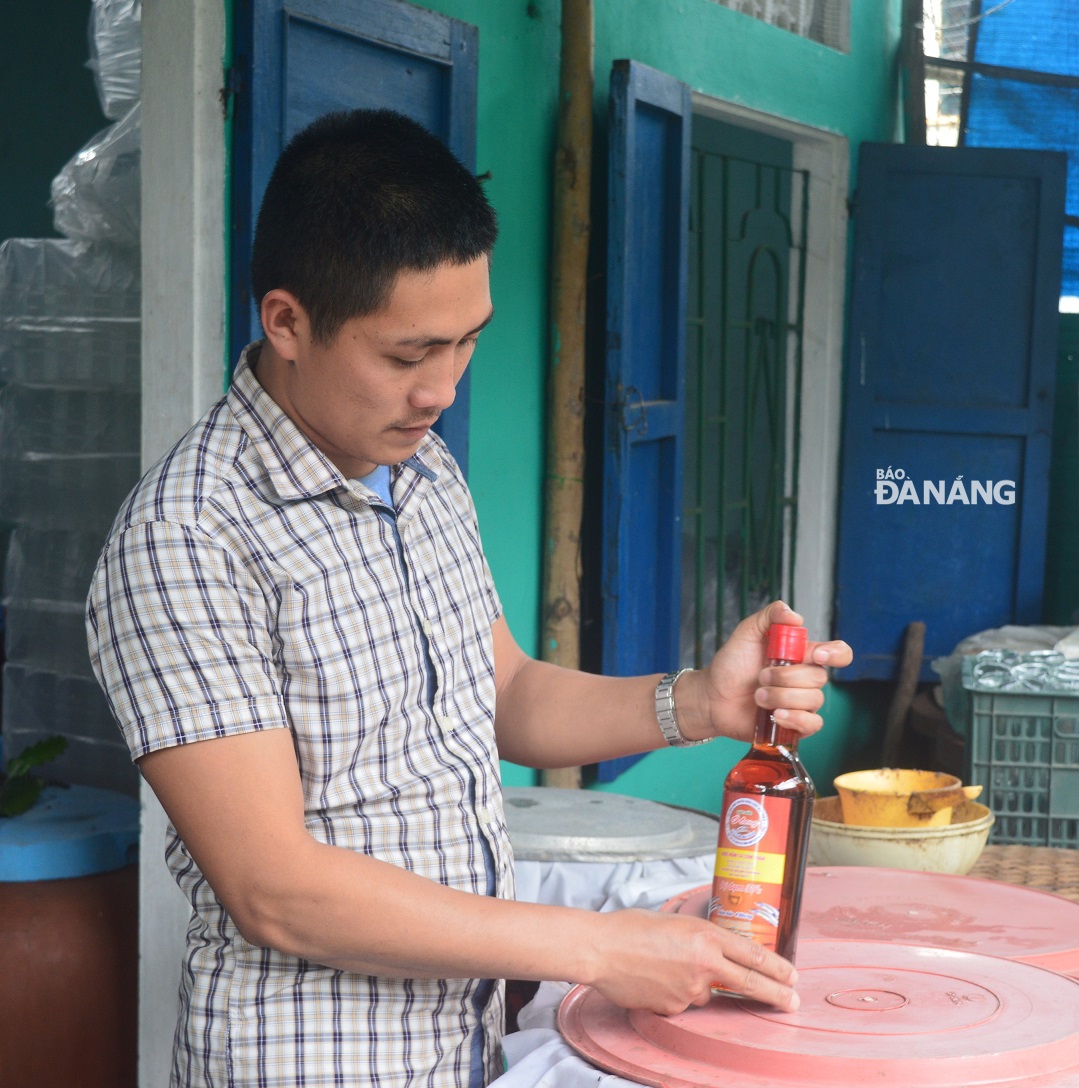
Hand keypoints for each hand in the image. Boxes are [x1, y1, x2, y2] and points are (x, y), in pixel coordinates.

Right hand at [583, 908, 799, 1014]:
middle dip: (776, 994)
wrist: (602, 949)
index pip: (753, 954)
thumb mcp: (674, 921)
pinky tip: (652, 978)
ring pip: (706, 992)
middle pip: (751, 983)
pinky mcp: (675, 1007)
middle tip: (793, 1001)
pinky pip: (683, 1002)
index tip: (792, 975)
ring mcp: (690, 988)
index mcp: (705, 934)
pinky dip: (674, 992)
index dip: (777, 967)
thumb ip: (700, 939)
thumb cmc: (632, 927)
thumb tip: (715, 954)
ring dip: (695, 983)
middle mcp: (704, 962)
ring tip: (661, 965)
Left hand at [681, 601, 851, 743]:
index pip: (836, 652)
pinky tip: (775, 714)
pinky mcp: (795, 724)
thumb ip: (770, 615)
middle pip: (819, 677)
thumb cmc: (731, 664)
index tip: (817, 654)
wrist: (713, 696)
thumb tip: (795, 616)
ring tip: (758, 696)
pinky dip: (794, 718)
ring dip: (781, 696)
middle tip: (761, 676)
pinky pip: (812, 724)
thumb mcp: (747, 632)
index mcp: (800, 654)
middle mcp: (805, 679)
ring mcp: (801, 702)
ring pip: (814, 700)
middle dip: (786, 677)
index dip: (835, 653)